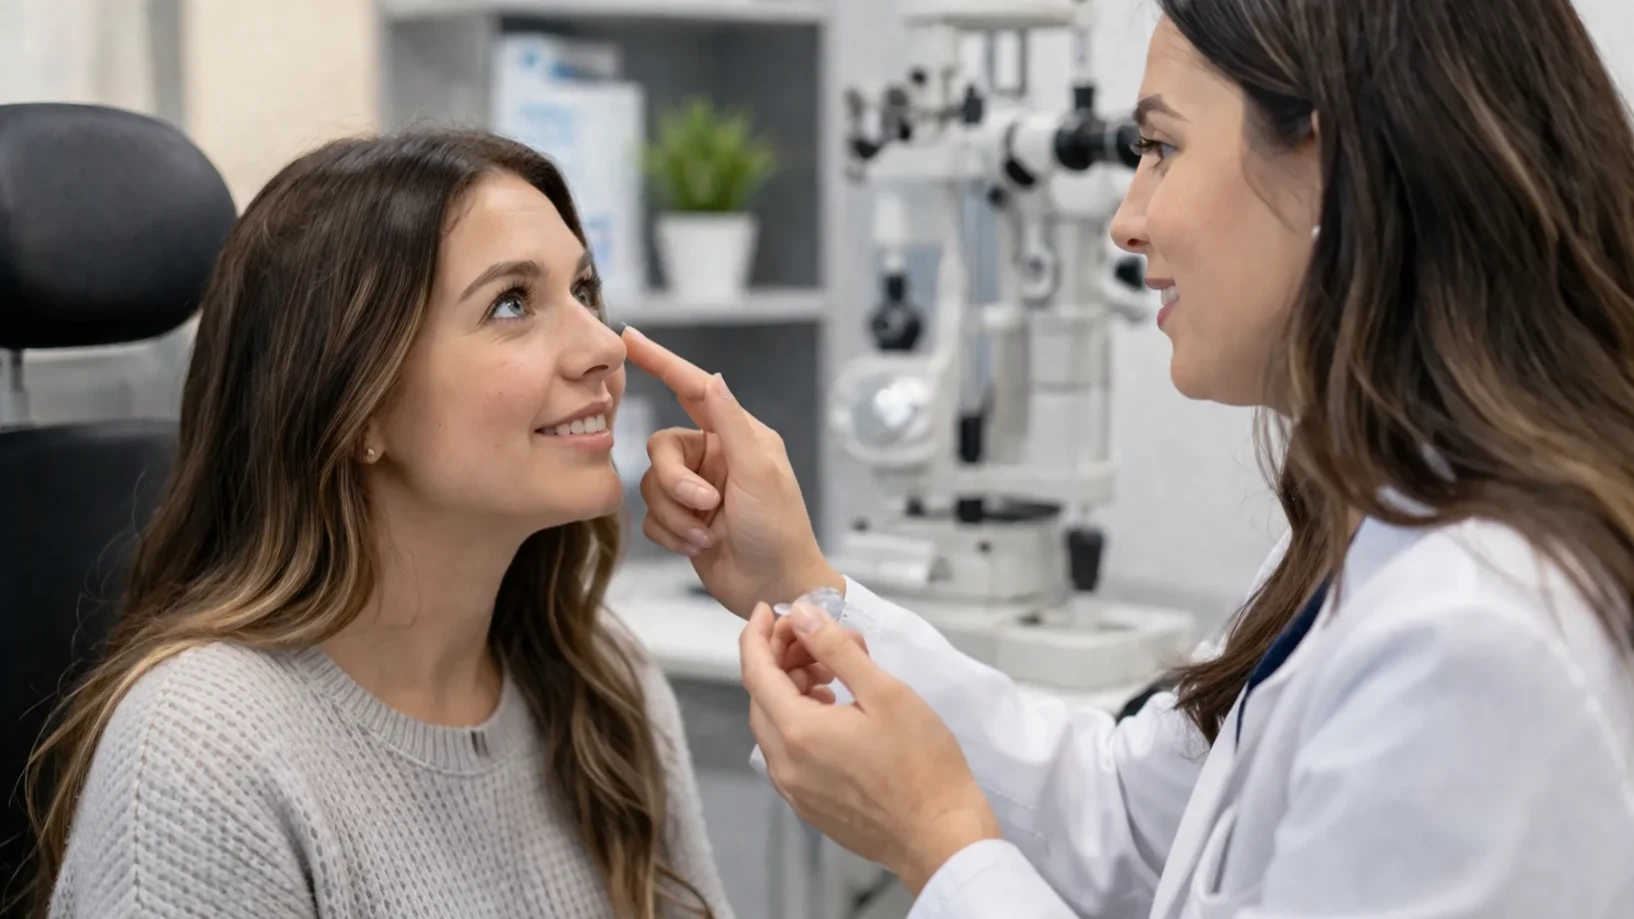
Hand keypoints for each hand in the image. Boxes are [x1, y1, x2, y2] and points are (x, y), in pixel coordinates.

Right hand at [623, 326, 842, 616]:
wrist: (775, 589)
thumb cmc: (780, 530)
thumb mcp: (758, 472)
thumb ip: (730, 424)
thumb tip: (713, 378)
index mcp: (736, 436)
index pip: (692, 388)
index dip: (661, 362)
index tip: (630, 338)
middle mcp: (713, 457)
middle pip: (661, 448)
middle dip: (676, 482)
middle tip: (706, 505)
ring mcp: (696, 490)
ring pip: (653, 485)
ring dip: (677, 515)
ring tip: (707, 533)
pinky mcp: (682, 522)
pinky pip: (652, 517)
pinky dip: (672, 533)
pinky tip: (699, 546)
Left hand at [740, 600, 1001, 893]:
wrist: (940, 836)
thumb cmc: (922, 763)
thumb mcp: (884, 692)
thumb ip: (837, 649)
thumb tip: (801, 615)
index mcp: (798, 732)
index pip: (756, 672)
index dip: (757, 635)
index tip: (766, 609)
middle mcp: (784, 765)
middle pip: (761, 698)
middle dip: (779, 660)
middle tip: (815, 640)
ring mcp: (794, 791)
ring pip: (773, 727)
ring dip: (790, 692)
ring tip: (831, 676)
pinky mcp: (809, 807)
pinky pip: (787, 755)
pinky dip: (798, 724)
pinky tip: (833, 714)